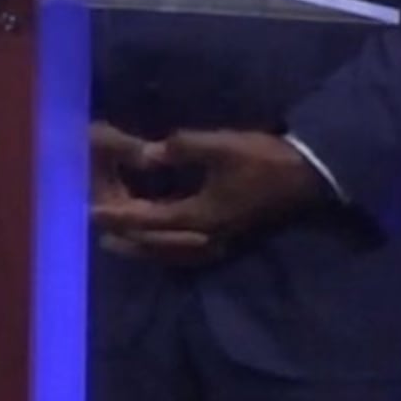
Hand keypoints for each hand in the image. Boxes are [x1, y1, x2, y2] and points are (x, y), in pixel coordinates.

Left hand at [88, 127, 325, 266]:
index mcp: (201, 216)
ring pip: (169, 253)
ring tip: (114, 243)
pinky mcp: (228, 238)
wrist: (309, 175)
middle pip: (154, 244)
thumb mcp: (222, 146)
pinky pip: (186, 253)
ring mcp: (219, 241)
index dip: (118, 215)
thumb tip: (147, 153)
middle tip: (95, 230)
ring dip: (141, 248)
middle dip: (123, 237)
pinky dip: (164, 251)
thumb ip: (181, 148)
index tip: (90, 210)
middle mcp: (206, 236)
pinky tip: (156, 244)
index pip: (147, 220)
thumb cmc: (264, 159)